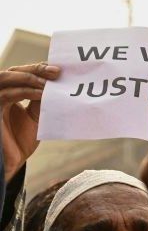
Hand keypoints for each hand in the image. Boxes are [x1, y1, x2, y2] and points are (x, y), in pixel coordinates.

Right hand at [1, 63, 59, 180]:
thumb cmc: (20, 140)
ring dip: (29, 76)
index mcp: (8, 93)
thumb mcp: (35, 117)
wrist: (11, 161)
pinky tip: (42, 93)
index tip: (58, 69)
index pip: (20, 74)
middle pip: (13, 71)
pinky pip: (7, 95)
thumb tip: (56, 84)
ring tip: (49, 82)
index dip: (37, 68)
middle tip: (57, 71)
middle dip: (35, 68)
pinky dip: (25, 91)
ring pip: (6, 77)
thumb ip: (41, 100)